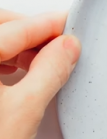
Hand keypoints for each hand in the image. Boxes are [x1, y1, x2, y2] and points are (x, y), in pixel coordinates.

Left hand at [0, 9, 80, 138]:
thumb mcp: (23, 112)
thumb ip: (48, 72)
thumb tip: (65, 49)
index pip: (12, 29)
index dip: (46, 26)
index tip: (68, 26)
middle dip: (28, 31)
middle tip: (59, 43)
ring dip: (16, 47)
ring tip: (43, 60)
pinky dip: (2, 62)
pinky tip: (16, 72)